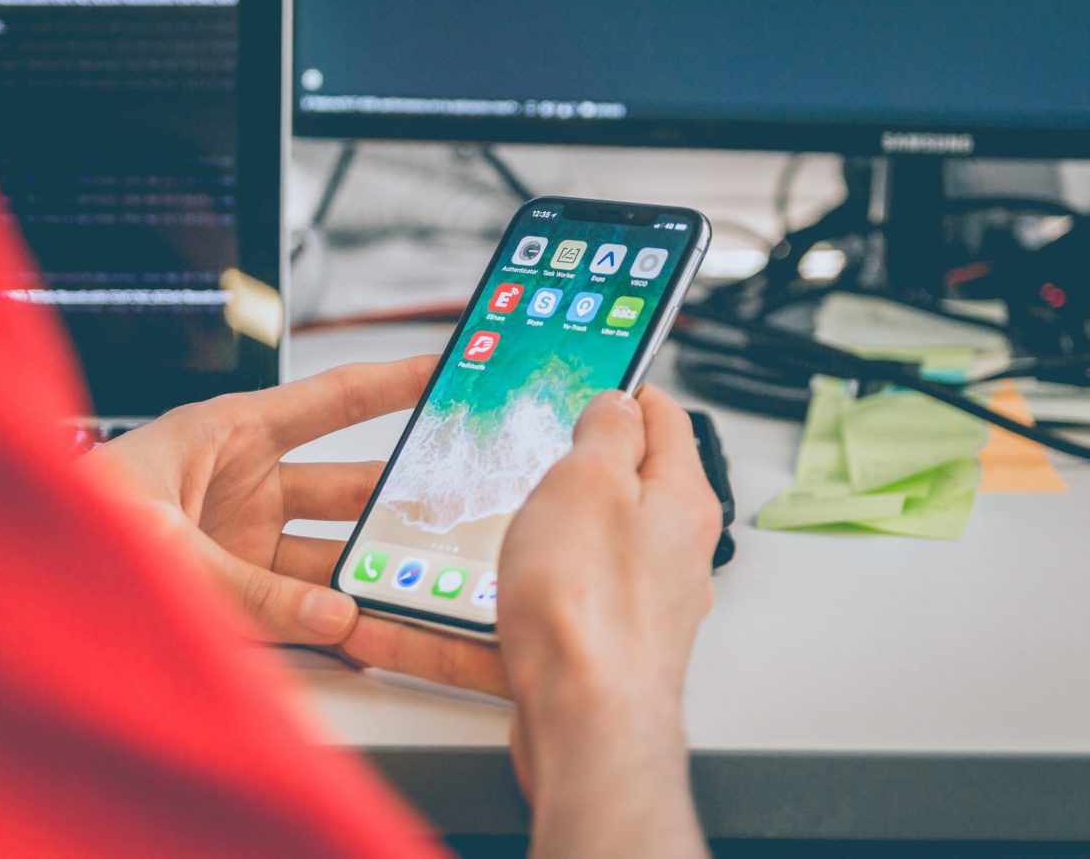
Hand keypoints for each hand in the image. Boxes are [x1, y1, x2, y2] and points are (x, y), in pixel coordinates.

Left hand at [82, 357, 434, 644]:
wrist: (6, 582)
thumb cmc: (63, 522)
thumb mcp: (161, 544)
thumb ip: (249, 588)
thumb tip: (333, 614)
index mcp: (229, 433)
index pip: (332, 402)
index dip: (394, 383)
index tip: (448, 371)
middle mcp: (245, 484)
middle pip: (346, 487)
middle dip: (399, 496)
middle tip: (455, 504)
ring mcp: (243, 541)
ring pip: (330, 554)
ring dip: (369, 572)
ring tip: (415, 587)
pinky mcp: (235, 594)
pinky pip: (299, 606)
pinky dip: (333, 622)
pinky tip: (366, 632)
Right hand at [496, 386, 718, 857]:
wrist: (588, 729)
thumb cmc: (591, 611)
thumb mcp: (589, 482)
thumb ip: (607, 432)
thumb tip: (617, 403)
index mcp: (677, 498)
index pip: (664, 419)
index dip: (625, 389)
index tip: (594, 379)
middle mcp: (667, 550)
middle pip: (617, 486)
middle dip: (565, 467)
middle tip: (523, 452)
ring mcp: (634, 602)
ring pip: (568, 553)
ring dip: (518, 540)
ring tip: (467, 534)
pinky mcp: (597, 647)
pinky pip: (536, 613)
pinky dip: (487, 610)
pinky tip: (431, 615)